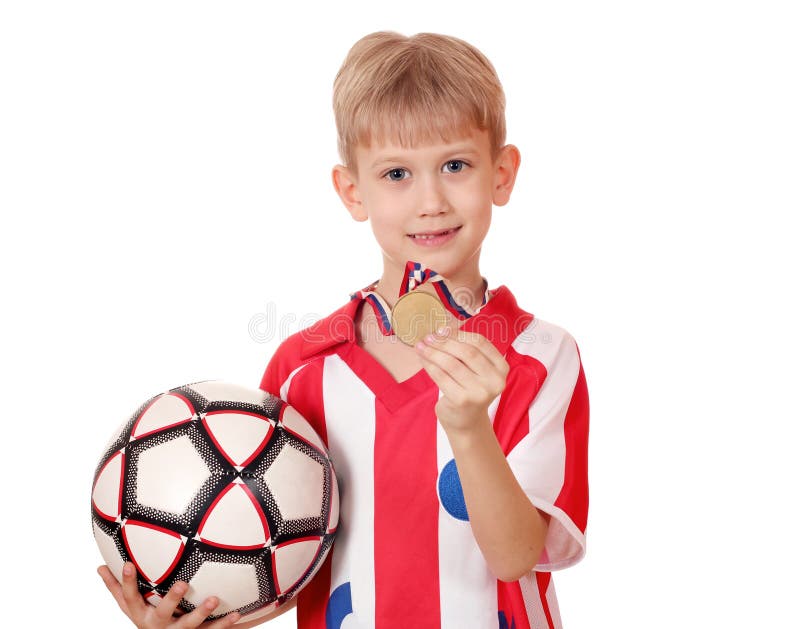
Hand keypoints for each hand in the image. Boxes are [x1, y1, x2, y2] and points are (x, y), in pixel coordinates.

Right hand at [98, 562, 240, 627]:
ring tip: (215, 599)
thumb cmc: (147, 618)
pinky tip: (237, 614)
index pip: (129, 599)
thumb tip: (100, 567)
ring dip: (202, 613)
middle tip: (182, 583)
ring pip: (189, 626)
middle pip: (163, 613)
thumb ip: (118, 589)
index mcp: (141, 615)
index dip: (126, 583)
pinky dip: (224, 624)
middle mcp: (157, 626)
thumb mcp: (131, 607)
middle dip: (171, 599)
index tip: (127, 563)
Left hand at [415, 327, 508, 433]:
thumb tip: (442, 330)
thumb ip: (466, 352)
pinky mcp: (462, 400)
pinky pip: (441, 376)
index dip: (459, 333)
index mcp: (501, 368)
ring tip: (421, 346)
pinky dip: (429, 365)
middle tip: (428, 337)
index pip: (480, 342)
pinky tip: (422, 359)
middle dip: (444, 342)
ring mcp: (479, 392)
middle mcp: (494, 381)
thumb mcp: (476, 371)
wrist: (467, 422)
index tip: (442, 330)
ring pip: (451, 363)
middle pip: (466, 352)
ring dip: (433, 352)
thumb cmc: (469, 390)